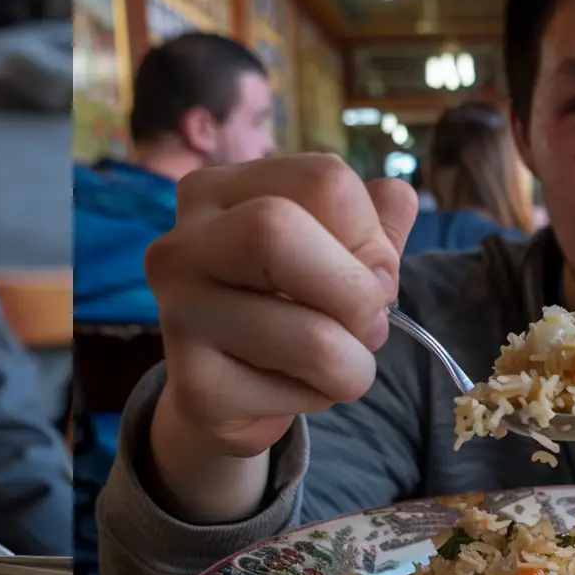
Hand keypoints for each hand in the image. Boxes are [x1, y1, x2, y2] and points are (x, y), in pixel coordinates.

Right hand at [147, 153, 418, 464]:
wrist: (221, 392)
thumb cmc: (282, 306)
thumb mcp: (330, 252)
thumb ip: (370, 219)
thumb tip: (396, 197)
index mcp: (214, 191)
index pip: (323, 179)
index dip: (370, 232)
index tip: (370, 272)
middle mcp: (180, 243)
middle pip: (280, 231)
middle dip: (356, 290)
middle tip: (369, 324)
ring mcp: (178, 315)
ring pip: (311, 335)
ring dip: (355, 361)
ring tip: (336, 364)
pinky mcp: (193, 386)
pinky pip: (298, 390)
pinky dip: (322, 396)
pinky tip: (290, 390)